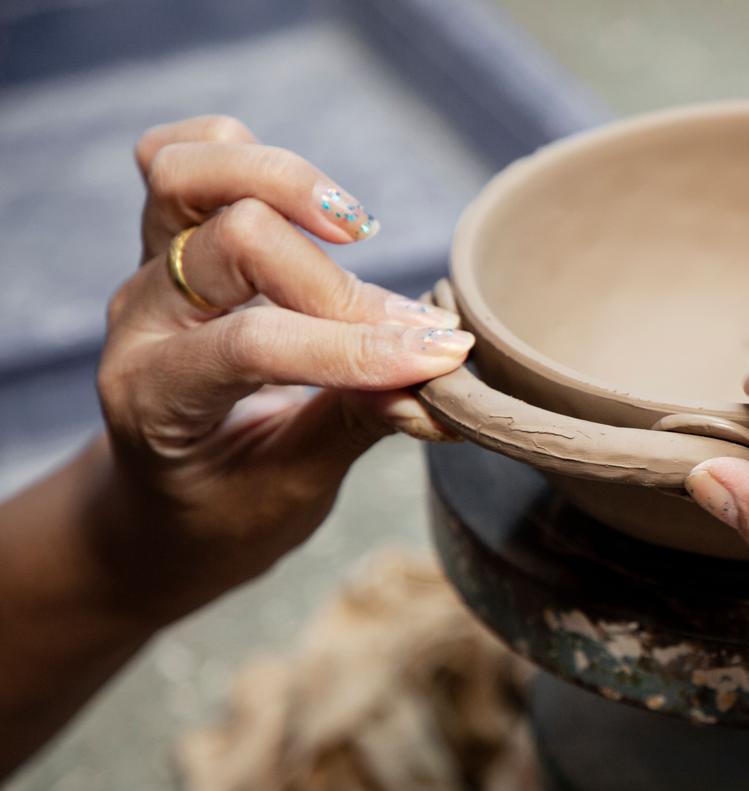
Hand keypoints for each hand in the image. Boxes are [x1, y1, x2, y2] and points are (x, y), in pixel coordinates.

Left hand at [96, 114, 471, 617]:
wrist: (161, 507)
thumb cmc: (227, 508)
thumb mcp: (294, 488)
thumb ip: (359, 422)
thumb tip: (440, 379)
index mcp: (156, 398)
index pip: (255, 343)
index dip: (357, 348)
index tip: (441, 360)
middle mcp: (140, 320)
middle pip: (234, 239)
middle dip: (342, 285)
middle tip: (412, 333)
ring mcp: (148, 270)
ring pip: (187, 170)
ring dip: (284, 182)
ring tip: (355, 230)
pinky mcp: (170, 240)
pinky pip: (182, 156)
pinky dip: (246, 156)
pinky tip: (311, 206)